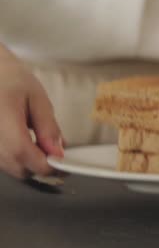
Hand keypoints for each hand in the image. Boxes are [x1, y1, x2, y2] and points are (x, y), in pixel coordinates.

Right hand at [0, 58, 63, 178]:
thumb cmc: (11, 79)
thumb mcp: (38, 99)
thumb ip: (48, 128)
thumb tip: (59, 153)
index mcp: (2, 121)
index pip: (23, 154)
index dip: (46, 164)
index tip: (64, 163)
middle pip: (17, 167)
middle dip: (41, 166)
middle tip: (57, 153)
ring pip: (10, 168)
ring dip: (30, 164)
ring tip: (42, 144)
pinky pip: (3, 161)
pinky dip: (18, 159)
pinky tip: (27, 144)